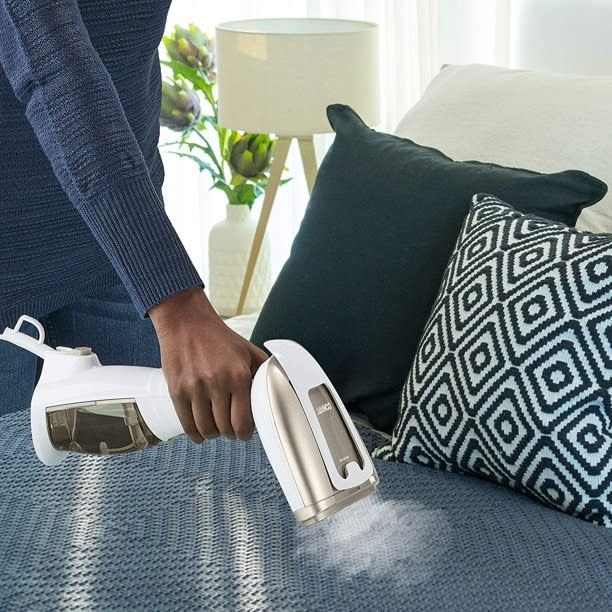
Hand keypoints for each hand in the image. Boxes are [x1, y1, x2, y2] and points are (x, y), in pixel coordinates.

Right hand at [149, 286, 268, 441]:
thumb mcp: (248, 351)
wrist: (186, 322)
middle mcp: (217, 383)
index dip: (245, 433)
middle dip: (230, 433)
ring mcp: (195, 389)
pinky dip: (195, 433)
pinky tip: (200, 431)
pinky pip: (186, 424)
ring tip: (216, 428)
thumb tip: (280, 388)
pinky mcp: (177, 391)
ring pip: (206, 429)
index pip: (243, 421)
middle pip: (224, 428)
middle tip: (231, 429)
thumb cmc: (218, 337)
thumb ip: (264, 371)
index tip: (244, 432)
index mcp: (238, 375)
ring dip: (213, 434)